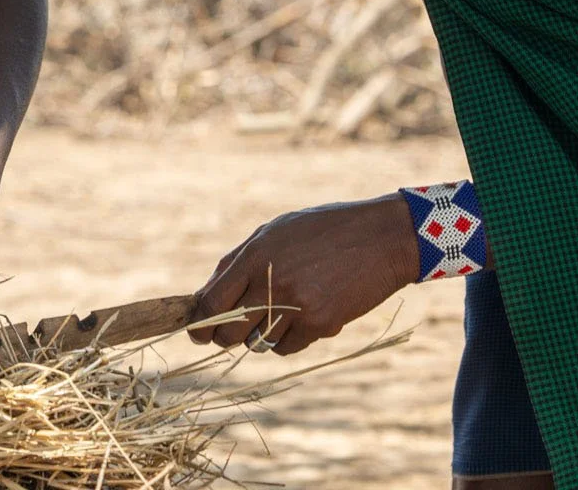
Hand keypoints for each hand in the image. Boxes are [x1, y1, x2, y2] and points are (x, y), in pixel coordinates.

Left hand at [190, 194, 417, 355]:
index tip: (196, 331)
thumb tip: (205, 296)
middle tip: (227, 333)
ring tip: (274, 314)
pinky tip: (298, 319)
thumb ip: (238, 261)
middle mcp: (272, 284)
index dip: (198, 323)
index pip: (210, 303)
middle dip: (222, 337)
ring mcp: (297, 308)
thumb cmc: (323, 230)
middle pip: (228, 332)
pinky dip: (285, 340)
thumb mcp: (274, 232)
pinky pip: (286, 348)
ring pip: (257, 343)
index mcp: (255, 257)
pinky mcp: (321, 325)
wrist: (381, 239)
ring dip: (258, 335)